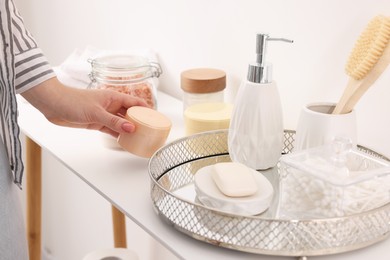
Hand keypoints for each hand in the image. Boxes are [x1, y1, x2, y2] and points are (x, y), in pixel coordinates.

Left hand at [21, 77, 148, 136]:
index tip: (155, 118)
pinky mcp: (96, 123)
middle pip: (129, 114)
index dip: (146, 109)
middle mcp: (110, 105)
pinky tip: (125, 140)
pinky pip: (111, 129)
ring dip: (129, 129)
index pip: (134, 103)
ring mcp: (104, 115)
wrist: (53, 104)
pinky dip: (118, 135)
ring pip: (121, 123)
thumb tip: (131, 128)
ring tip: (140, 138)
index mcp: (113, 97)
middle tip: (149, 130)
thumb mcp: (96, 113)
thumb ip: (113, 121)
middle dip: (139, 121)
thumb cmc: (73, 101)